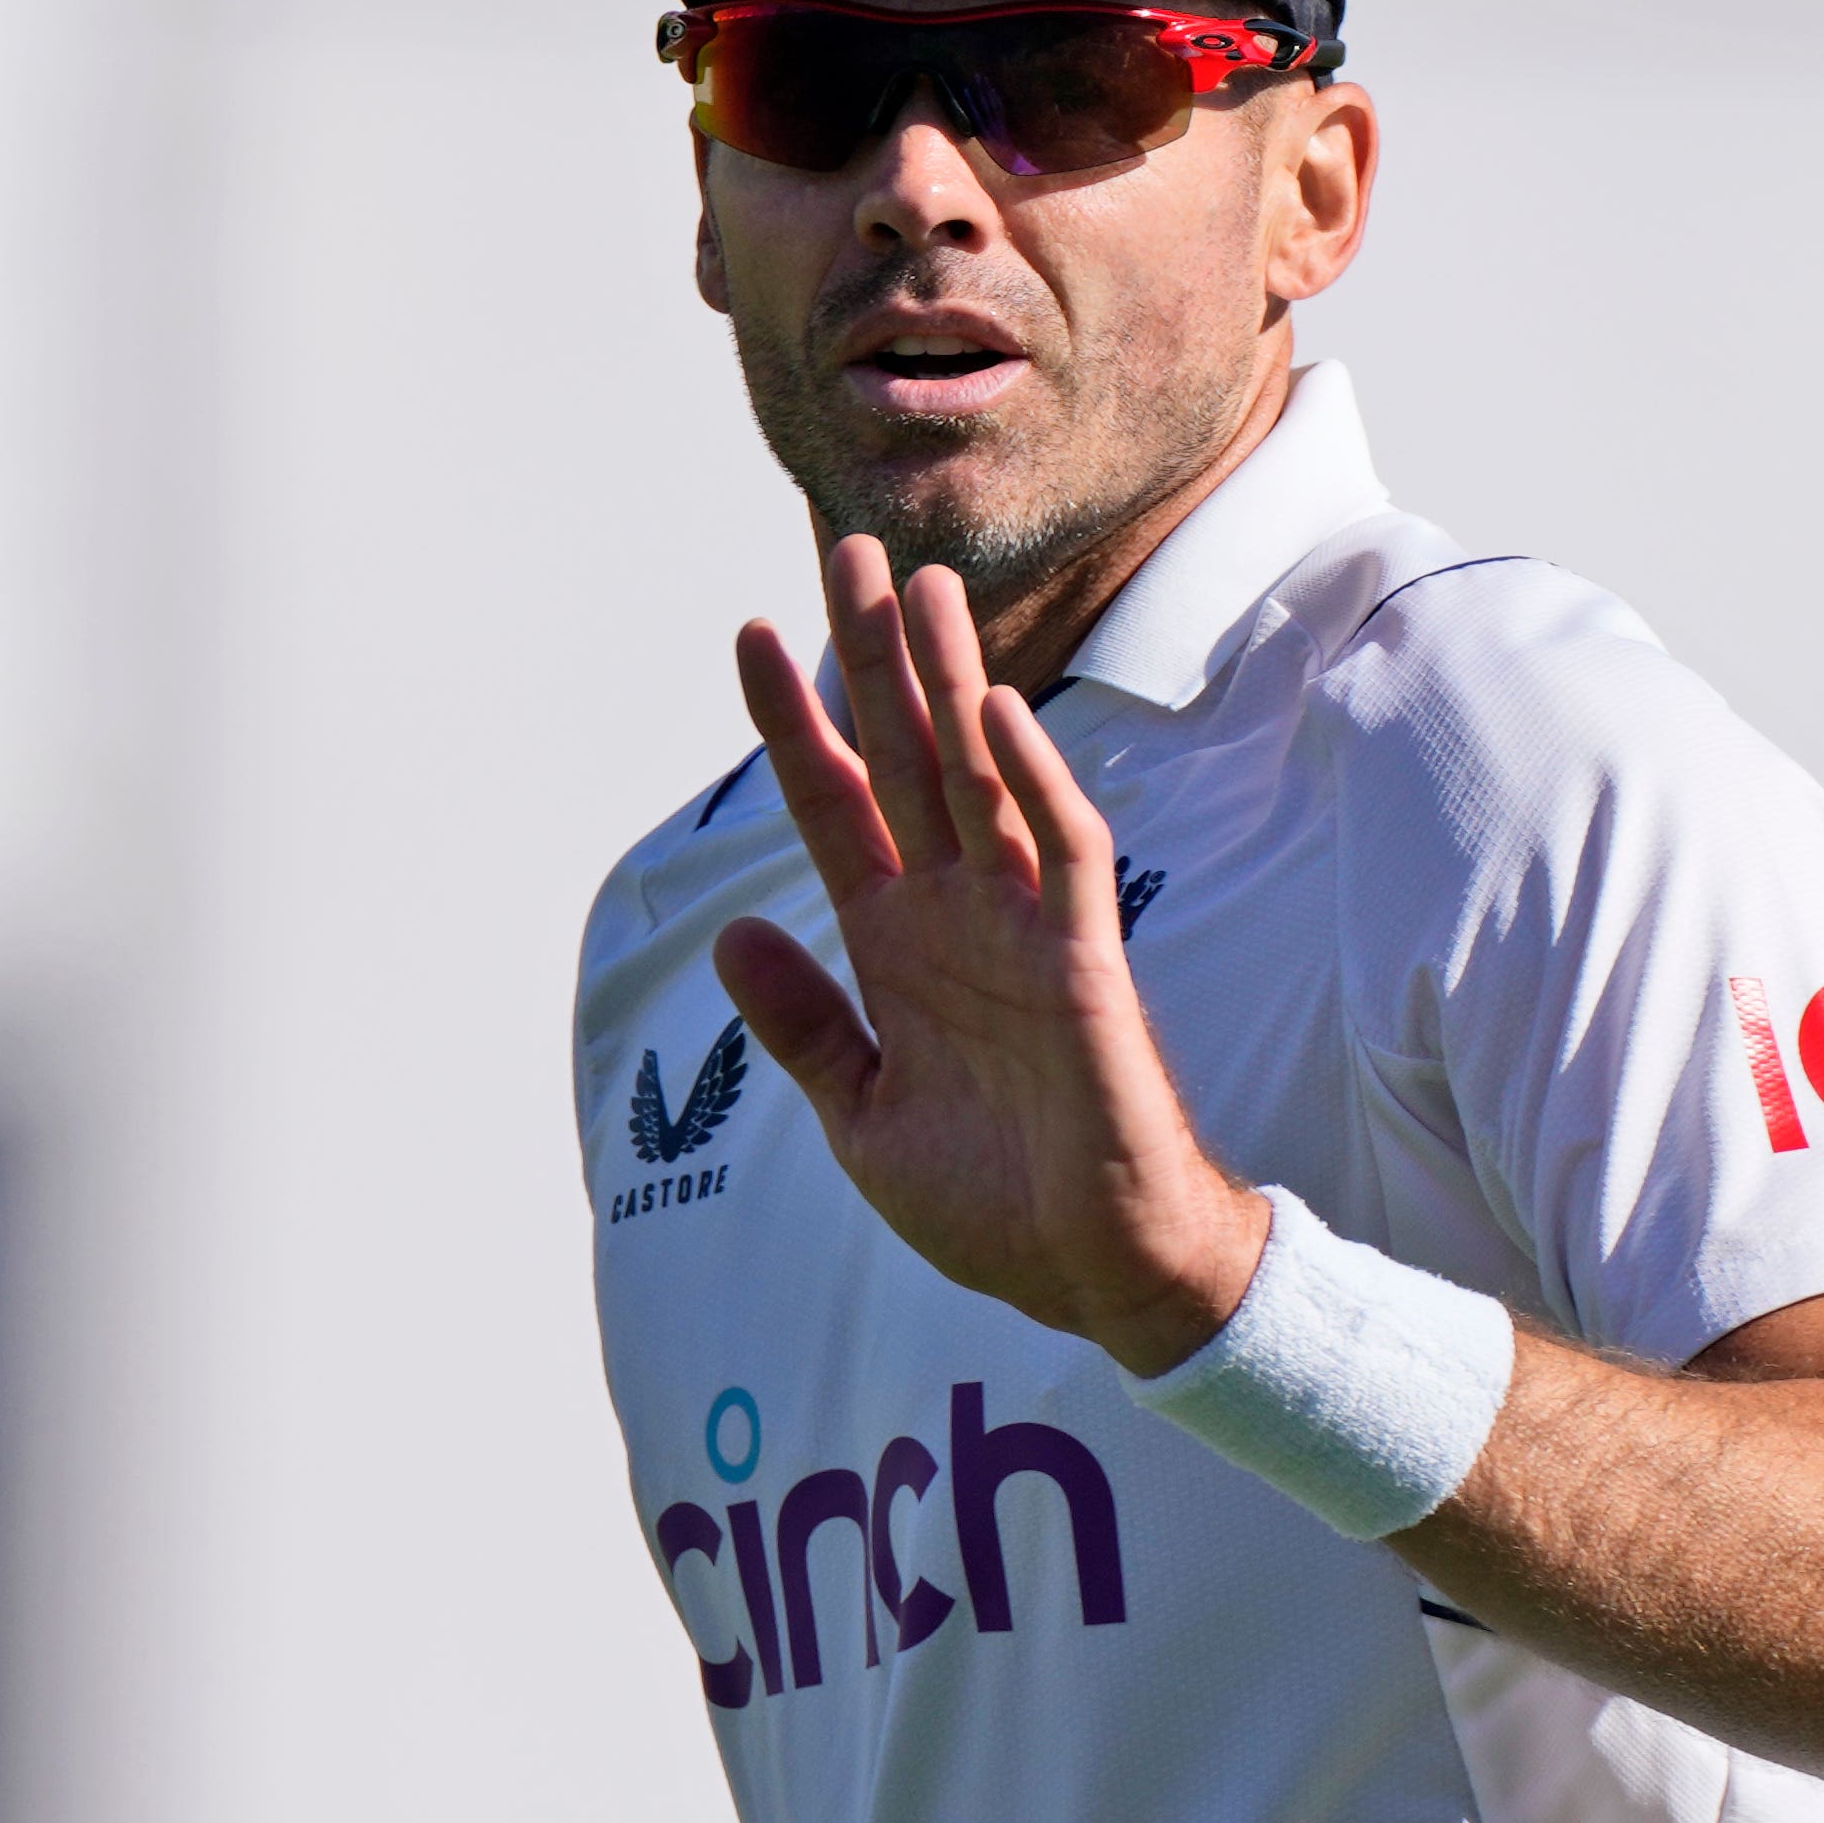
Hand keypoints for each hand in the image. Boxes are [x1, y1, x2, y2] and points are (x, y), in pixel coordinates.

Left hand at [720, 535, 1269, 1372]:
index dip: (796, 722)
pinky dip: (1038, 785)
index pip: (836, 806)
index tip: (752, 634)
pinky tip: (1003, 716)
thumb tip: (731, 933)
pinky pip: (1067, 857)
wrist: (1092, 1274)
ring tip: (922, 588)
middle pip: (908, 757)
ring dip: (953, 684)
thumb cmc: (992, 1204)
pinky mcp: (1088, 964)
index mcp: (897, 948)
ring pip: (986, 778)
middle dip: (876, 656)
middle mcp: (959, 916)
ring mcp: (1026, 931)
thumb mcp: (859, 1117)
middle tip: (844, 548)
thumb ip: (803, 1026)